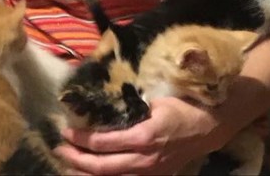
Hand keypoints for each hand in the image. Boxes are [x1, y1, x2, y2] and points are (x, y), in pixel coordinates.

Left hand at [56, 96, 219, 174]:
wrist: (209, 128)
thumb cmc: (181, 108)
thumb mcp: (156, 101)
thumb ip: (131, 106)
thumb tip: (103, 103)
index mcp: (144, 137)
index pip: (103, 143)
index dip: (81, 139)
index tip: (67, 131)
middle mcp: (145, 160)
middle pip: (102, 167)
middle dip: (77, 159)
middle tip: (60, 149)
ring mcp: (150, 173)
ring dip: (86, 174)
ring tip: (69, 166)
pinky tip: (91, 174)